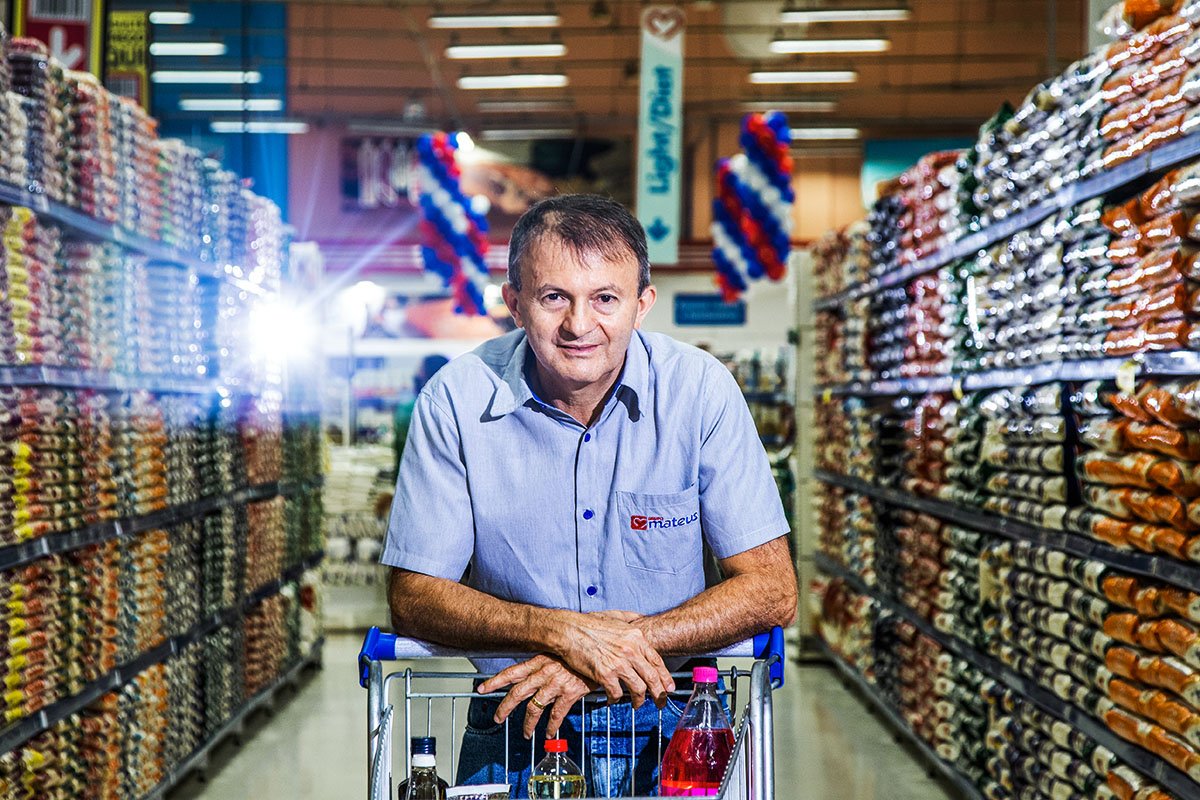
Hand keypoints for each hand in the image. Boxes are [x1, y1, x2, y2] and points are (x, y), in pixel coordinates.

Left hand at [478, 655, 593, 737]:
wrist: (599, 652)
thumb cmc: (578, 652)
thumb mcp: (557, 653)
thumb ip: (544, 664)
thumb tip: (533, 674)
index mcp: (539, 660)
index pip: (511, 672)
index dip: (495, 681)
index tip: (481, 688)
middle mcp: (544, 672)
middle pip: (518, 692)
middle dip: (505, 707)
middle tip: (498, 718)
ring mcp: (556, 683)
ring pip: (534, 707)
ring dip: (527, 723)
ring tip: (525, 733)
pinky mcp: (569, 693)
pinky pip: (556, 715)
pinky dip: (551, 726)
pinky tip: (548, 732)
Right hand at [552, 612, 673, 708]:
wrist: (569, 630)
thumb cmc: (590, 623)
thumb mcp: (616, 616)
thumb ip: (632, 618)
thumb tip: (642, 619)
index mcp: (636, 638)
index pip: (657, 661)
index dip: (665, 678)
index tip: (669, 687)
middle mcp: (630, 651)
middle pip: (652, 678)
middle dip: (659, 694)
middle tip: (661, 703)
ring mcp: (618, 663)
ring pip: (638, 689)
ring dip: (639, 700)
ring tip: (636, 704)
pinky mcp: (604, 674)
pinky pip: (616, 693)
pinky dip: (615, 699)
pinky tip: (613, 700)